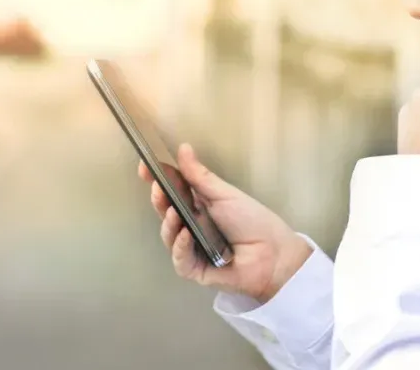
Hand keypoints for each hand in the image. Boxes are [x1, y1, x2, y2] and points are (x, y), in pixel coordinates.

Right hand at [138, 144, 311, 302]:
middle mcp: (193, 226)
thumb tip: (183, 148)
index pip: (173, 192)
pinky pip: (180, 260)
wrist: (274, 254)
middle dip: (159, 201)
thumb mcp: (225, 194)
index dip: (158, 181)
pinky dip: (180, 247)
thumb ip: (200, 176)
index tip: (145, 167)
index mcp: (200, 206)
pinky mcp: (196, 270)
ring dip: (168, 224)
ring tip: (174, 213)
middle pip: (166, 213)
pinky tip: (185, 235)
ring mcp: (192, 249)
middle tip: (157, 189)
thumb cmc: (253, 221)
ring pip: (169, 236)